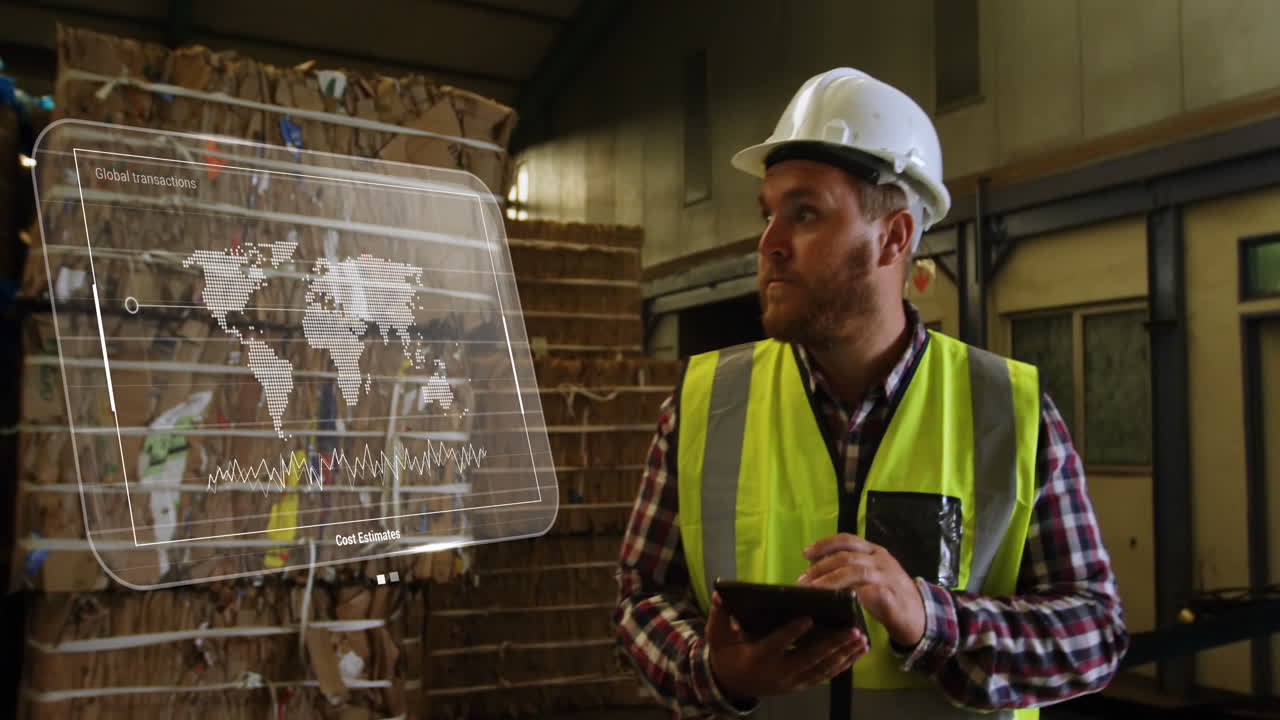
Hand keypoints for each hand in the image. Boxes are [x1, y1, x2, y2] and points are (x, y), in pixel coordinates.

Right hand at [706, 592, 867, 702]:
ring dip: (844, 655)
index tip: (808, 618)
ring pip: (821, 669)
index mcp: (757, 657)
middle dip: (832, 645)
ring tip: (861, 640)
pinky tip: (856, 654)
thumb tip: (720, 595)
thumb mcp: (717, 635)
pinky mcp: (799, 685)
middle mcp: (777, 673)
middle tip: (852, 631)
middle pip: (808, 658)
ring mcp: (790, 682)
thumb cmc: (726, 654)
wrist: (729, 685)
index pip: (776, 644)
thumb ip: (720, 615)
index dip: (791, 632)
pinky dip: (842, 665)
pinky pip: (824, 676)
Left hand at [797, 533, 925, 647]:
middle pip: (847, 557)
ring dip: (831, 581)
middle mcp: (881, 561)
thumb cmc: (890, 595)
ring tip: (814, 591)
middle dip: (821, 567)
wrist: (920, 616)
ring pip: (856, 572)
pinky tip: (839, 602)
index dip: (825, 544)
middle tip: (803, 581)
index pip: (847, 540)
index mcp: (874, 552)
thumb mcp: (872, 576)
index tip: (805, 553)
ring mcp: (888, 578)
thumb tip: (815, 573)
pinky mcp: (892, 598)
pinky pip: (871, 593)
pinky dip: (852, 596)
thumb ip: (850, 570)